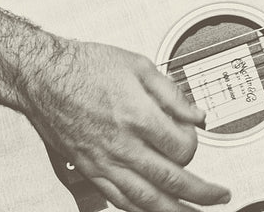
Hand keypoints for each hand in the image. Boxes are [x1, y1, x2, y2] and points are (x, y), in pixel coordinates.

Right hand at [13, 37, 228, 211]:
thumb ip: (172, 93)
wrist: (44, 77)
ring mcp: (103, 162)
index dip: (195, 143)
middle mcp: (122, 145)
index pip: (182, 148)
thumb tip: (197, 114)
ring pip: (145, 199)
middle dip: (201, 193)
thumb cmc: (86, 67)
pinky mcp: (89, 170)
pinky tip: (151, 211)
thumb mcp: (139, 66)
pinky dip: (138, 210)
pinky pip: (117, 199)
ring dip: (173, 211)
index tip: (194, 134)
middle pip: (170, 181)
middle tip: (219, 197)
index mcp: (138, 117)